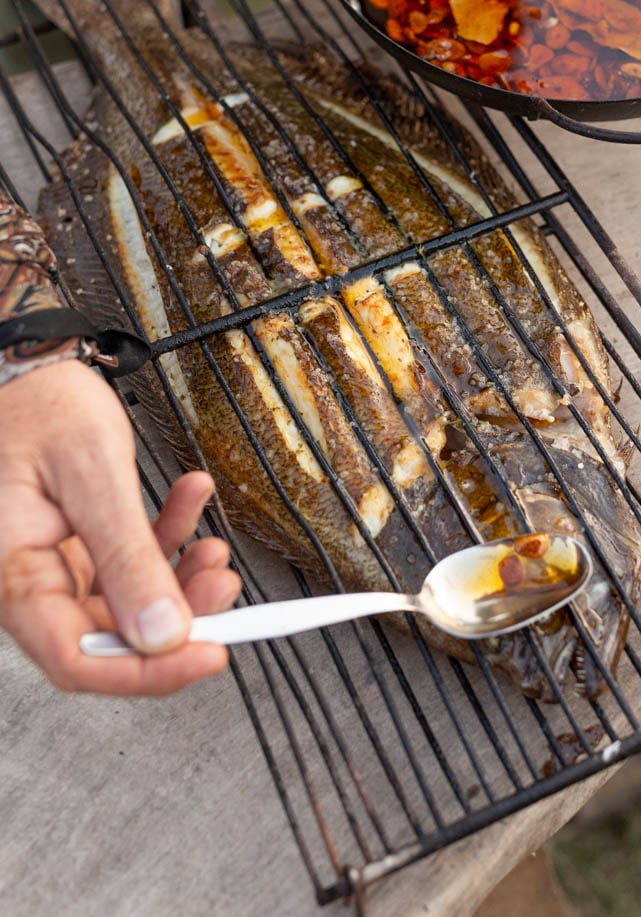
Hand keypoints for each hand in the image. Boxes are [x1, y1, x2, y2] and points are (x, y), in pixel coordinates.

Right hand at [0, 360, 241, 694]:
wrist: (27, 363)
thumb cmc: (37, 405)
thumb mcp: (93, 476)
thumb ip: (128, 559)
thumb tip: (163, 635)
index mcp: (14, 578)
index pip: (78, 660)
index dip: (147, 673)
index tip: (209, 655)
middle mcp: (31, 582)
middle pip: (111, 637)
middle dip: (177, 618)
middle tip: (223, 586)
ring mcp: (57, 565)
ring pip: (130, 603)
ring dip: (180, 579)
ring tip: (215, 546)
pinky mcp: (79, 544)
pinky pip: (132, 561)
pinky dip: (169, 536)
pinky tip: (192, 500)